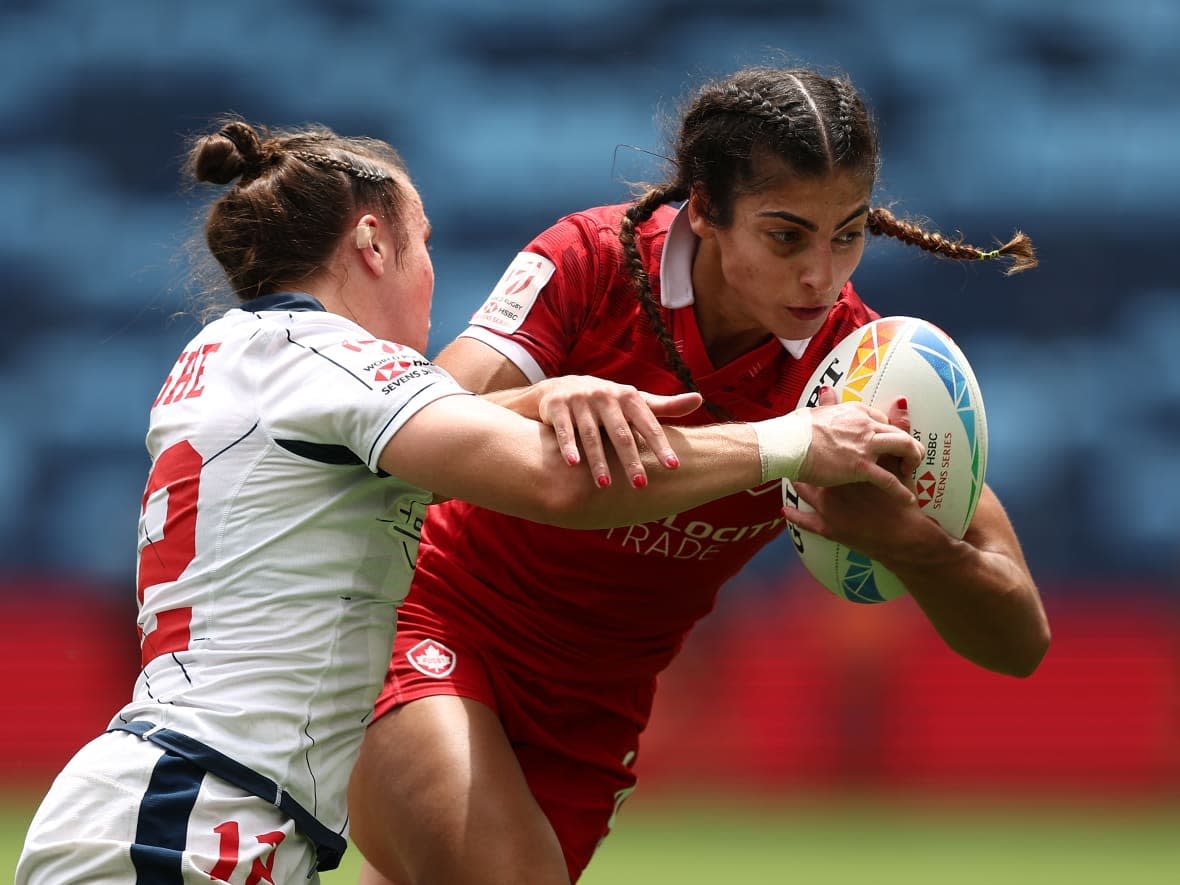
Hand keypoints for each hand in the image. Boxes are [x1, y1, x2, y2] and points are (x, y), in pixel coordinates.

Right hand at [533, 376, 702, 487]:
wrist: (560, 387)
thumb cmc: (606, 401)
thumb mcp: (634, 401)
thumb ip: (665, 406)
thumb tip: (700, 400)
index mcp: (628, 396)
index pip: (648, 424)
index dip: (661, 446)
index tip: (673, 467)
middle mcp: (605, 396)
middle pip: (621, 433)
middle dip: (630, 460)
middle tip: (640, 485)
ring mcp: (580, 400)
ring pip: (591, 435)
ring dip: (598, 461)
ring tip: (606, 485)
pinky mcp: (557, 406)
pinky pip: (564, 430)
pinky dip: (568, 447)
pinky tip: (573, 464)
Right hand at [798, 388, 923, 503]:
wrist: (786, 444)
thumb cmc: (794, 430)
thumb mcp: (814, 410)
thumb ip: (826, 404)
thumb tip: (826, 393)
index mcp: (855, 411)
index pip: (881, 418)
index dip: (887, 431)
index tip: (885, 442)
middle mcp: (865, 424)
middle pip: (899, 431)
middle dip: (909, 445)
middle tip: (908, 457)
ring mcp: (865, 445)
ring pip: (904, 446)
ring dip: (912, 459)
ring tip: (911, 471)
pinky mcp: (860, 466)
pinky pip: (888, 479)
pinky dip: (901, 490)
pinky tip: (907, 498)